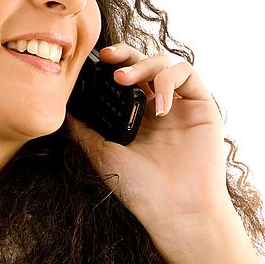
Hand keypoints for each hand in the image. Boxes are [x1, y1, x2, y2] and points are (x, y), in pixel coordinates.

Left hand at [67, 43, 230, 242]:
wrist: (175, 210)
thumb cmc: (140, 188)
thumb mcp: (102, 153)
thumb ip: (83, 128)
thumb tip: (61, 106)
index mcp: (137, 115)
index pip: (125, 75)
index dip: (113, 62)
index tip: (95, 61)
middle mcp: (159, 106)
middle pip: (145, 62)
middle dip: (127, 53)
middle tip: (109, 57)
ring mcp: (181, 105)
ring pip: (166, 63)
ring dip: (145, 64)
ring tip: (126, 81)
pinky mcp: (202, 107)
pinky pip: (189, 74)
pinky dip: (170, 80)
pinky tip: (159, 104)